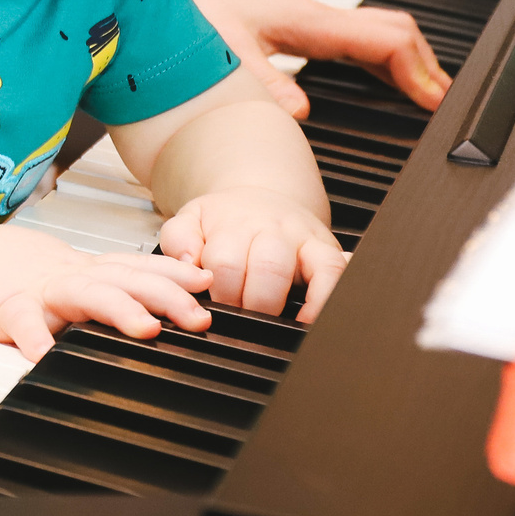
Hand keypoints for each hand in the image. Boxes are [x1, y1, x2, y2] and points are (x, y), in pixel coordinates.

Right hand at [0, 226, 212, 360]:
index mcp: (87, 271)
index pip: (139, 267)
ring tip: (146, 329)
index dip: (176, 274)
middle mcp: (71, 276)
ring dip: (118, 309)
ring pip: (85, 295)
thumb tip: (157, 301)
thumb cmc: (12, 273)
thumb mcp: (67, 274)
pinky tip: (44, 354)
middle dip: (166, 296)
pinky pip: (22, 323)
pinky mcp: (6, 308)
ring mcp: (40, 291)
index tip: (209, 283)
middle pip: (126, 280)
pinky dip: (34, 337)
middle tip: (198, 317)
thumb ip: (106, 284)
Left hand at [159, 187, 346, 321]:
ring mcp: (301, 238)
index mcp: (233, 223)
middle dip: (248, 303)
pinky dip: (324, 299)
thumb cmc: (226, 218)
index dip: (218, 293)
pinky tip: (308, 320)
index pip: (223, 263)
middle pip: (262, 268)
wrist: (262, 194)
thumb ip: (179, 239)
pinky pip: (334, 272)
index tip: (213, 309)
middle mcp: (271, 228)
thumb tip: (190, 263)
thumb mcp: (192, 220)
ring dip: (276, 303)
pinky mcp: (328, 249)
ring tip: (264, 320)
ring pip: (297, 270)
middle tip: (238, 317)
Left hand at [175, 0, 449, 119]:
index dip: (421, 72)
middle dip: (425, 68)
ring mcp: (300, 19)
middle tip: (444, 106)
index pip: (386, 38)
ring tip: (422, 97)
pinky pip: (346, 42)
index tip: (438, 104)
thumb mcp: (221, 50)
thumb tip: (299, 115)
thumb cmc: (181, 3)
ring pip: (371, 36)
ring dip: (402, 64)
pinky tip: (371, 81)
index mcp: (306, 18)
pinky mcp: (284, 26)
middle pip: (391, 35)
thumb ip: (261, 82)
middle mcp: (309, 15)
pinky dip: (373, 62)